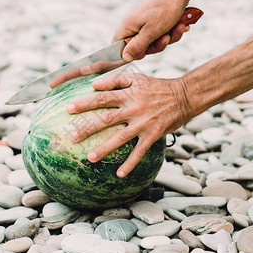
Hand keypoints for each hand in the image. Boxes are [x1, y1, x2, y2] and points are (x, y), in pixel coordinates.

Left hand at [66, 73, 191, 176]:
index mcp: (128, 94)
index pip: (102, 98)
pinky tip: (119, 174)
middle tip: (72, 137)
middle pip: (106, 119)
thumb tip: (94, 85)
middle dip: (88, 128)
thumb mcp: (137, 78)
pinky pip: (139, 152)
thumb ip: (115, 80)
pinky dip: (130, 164)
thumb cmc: (157, 86)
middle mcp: (133, 109)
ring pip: (120, 138)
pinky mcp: (153, 135)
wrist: (184, 96)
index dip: (84, 103)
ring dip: (104, 148)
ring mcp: (143, 123)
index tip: (68, 109)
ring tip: (90, 158)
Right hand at [113, 0, 189, 61]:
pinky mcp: (156, 21)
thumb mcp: (151, 32)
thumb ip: (137, 46)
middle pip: (140, 47)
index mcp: (128, 25)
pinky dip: (173, 31)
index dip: (130, 53)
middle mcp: (135, 24)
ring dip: (169, 37)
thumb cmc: (165, 7)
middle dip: (157, 45)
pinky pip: (162, 34)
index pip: (118, 46)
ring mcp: (146, 22)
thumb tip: (124, 58)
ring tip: (178, 27)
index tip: (144, 53)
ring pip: (154, 41)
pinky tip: (180, 25)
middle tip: (166, 37)